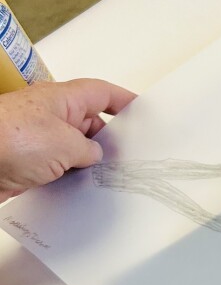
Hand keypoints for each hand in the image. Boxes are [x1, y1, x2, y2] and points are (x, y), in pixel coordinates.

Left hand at [0, 78, 134, 200]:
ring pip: (75, 150)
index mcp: (63, 99)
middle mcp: (52, 116)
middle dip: (111, 140)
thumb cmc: (12, 139)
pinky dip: (72, 178)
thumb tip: (93, 154)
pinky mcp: (29, 162)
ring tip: (111, 178)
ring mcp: (39, 140)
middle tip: (132, 157)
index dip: (125, 101)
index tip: (143, 112)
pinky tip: (84, 191)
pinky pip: (59, 169)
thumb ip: (89, 149)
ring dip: (90, 164)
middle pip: (91, 124)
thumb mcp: (67, 144)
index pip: (102, 93)